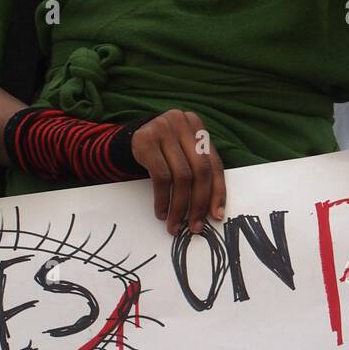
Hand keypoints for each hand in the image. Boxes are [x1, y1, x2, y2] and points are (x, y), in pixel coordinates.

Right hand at [130, 109, 225, 234]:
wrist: (131, 139)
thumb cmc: (163, 152)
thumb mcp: (183, 154)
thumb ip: (199, 172)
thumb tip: (213, 211)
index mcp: (198, 127)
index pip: (214, 164)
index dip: (218, 192)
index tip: (216, 216)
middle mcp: (183, 124)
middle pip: (200, 170)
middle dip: (199, 203)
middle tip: (195, 226)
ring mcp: (164, 129)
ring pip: (181, 176)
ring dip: (179, 206)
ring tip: (175, 224)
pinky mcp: (145, 141)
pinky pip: (161, 177)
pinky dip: (163, 199)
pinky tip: (161, 212)